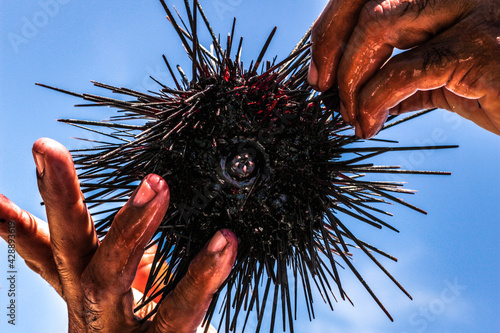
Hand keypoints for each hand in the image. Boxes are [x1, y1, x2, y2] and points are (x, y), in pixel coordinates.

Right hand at [0, 138, 237, 332]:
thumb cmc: (131, 331)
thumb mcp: (120, 291)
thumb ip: (126, 253)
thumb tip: (140, 208)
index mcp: (81, 284)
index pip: (42, 248)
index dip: (17, 215)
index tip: (23, 165)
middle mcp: (88, 302)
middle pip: (66, 247)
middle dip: (58, 198)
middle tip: (47, 150)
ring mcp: (112, 328)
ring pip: (112, 275)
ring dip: (131, 227)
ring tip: (156, 185)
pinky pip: (179, 310)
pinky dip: (202, 276)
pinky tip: (223, 242)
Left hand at [308, 0, 499, 137]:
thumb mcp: (443, 80)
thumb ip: (403, 80)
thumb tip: (361, 96)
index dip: (332, 26)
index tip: (319, 70)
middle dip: (330, 42)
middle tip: (321, 85)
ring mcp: (471, 10)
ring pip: (379, 24)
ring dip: (352, 76)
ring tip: (350, 114)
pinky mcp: (479, 47)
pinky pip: (405, 70)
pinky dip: (373, 100)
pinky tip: (369, 124)